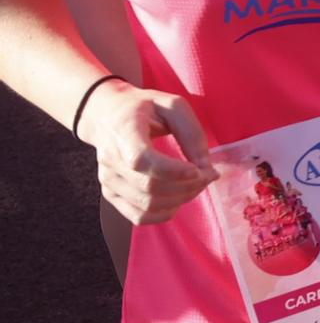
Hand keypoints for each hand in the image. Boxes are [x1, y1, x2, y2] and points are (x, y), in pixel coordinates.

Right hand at [77, 82, 218, 225]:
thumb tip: (206, 167)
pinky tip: (179, 199)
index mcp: (124, 132)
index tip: (198, 169)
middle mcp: (111, 160)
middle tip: (208, 175)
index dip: (173, 171)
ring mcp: (108, 180)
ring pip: (147, 204)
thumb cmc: (144, 108)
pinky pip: (138, 216)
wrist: (107, 115)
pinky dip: (164, 214)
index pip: (142, 160)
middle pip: (150, 187)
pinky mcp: (111, 194)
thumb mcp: (173, 106)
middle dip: (187, 186)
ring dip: (180, 199)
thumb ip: (191, 133)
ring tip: (197, 184)